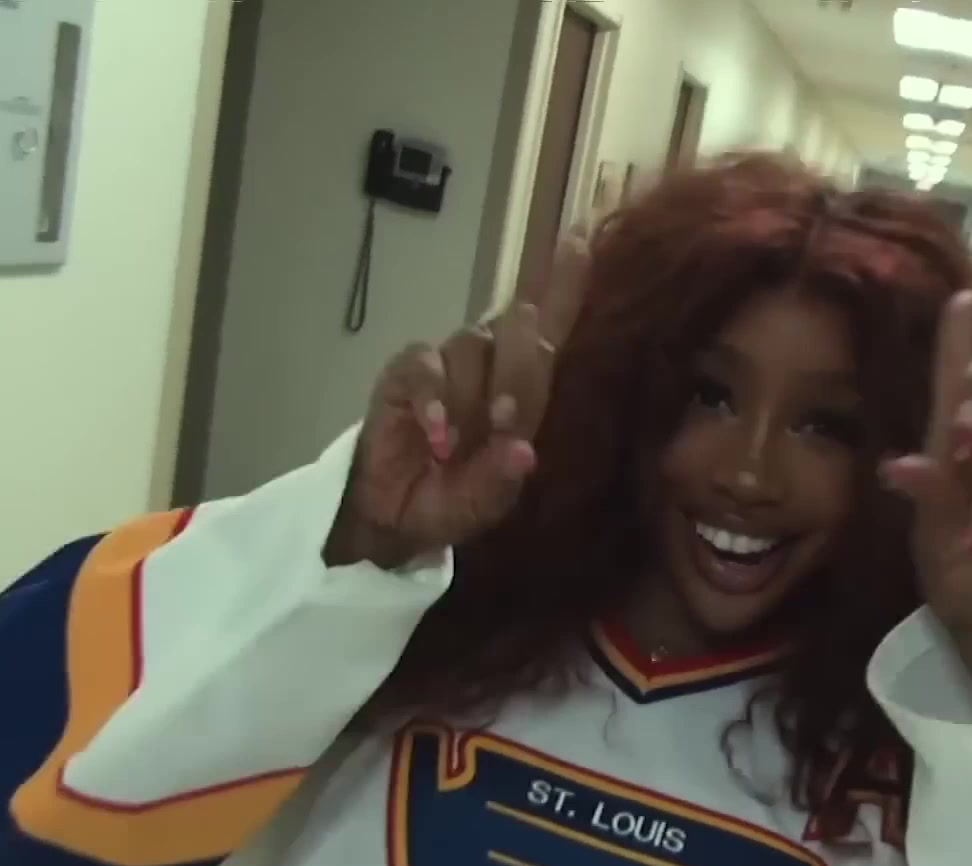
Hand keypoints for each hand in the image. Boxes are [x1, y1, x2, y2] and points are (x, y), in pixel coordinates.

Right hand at [326, 239, 589, 568]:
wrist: (391, 516)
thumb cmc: (450, 501)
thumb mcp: (483, 505)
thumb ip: (502, 482)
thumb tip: (522, 451)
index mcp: (524, 388)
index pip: (552, 328)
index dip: (566, 286)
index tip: (581, 243)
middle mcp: (492, 364)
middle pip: (520, 328)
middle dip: (520, 372)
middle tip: (506, 422)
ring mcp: (449, 365)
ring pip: (473, 345)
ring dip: (473, 394)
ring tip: (458, 446)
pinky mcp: (406, 373)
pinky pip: (424, 366)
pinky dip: (432, 398)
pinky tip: (435, 433)